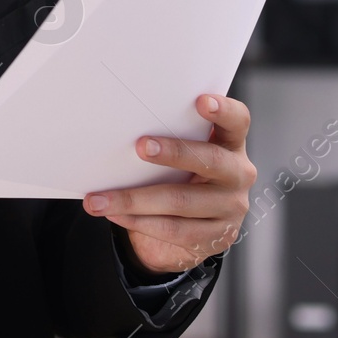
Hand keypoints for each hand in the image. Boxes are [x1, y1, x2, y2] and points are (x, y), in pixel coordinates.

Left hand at [82, 93, 255, 273]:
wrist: (193, 229)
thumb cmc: (181, 176)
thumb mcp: (182, 155)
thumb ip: (169, 139)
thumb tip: (118, 129)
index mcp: (231, 144)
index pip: (237, 121)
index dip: (223, 110)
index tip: (201, 101)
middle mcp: (238, 174)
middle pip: (210, 160)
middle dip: (173, 153)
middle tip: (140, 146)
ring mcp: (230, 208)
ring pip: (181, 201)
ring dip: (134, 199)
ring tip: (100, 199)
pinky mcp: (216, 237)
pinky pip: (173, 229)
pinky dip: (138, 221)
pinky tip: (114, 215)